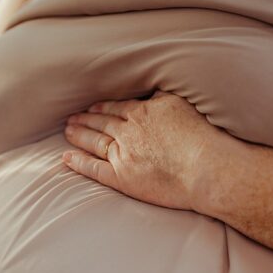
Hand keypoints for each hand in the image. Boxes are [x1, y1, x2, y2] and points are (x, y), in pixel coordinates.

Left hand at [61, 91, 233, 213]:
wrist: (206, 168)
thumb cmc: (203, 138)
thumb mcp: (184, 105)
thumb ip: (163, 99)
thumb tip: (153, 95)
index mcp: (143, 112)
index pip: (117, 108)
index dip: (103, 108)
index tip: (93, 107)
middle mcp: (129, 130)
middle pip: (102, 122)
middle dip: (86, 119)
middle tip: (72, 117)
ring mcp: (123, 154)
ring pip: (95, 142)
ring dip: (79, 135)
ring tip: (68, 131)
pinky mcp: (123, 178)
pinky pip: (95, 168)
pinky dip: (79, 163)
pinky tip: (67, 158)